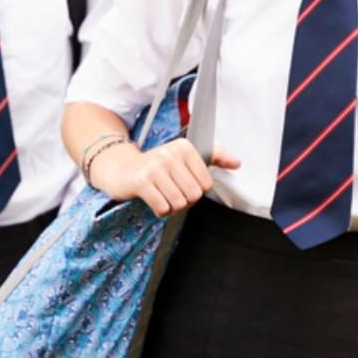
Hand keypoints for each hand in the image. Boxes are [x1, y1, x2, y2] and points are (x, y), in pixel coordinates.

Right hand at [89, 138, 240, 216]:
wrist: (120, 168)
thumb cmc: (157, 165)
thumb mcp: (185, 157)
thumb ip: (214, 158)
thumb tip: (237, 163)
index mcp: (185, 147)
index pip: (206, 184)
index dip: (195, 191)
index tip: (182, 184)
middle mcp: (170, 154)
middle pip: (193, 195)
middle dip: (183, 201)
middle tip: (170, 192)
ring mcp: (155, 167)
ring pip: (179, 203)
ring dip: (171, 207)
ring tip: (162, 196)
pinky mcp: (141, 181)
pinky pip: (163, 208)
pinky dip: (160, 210)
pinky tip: (153, 200)